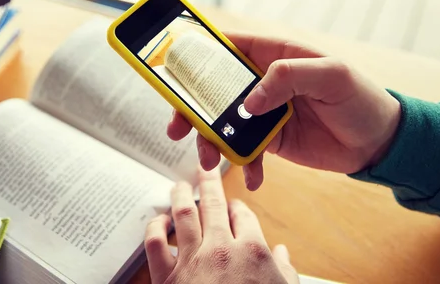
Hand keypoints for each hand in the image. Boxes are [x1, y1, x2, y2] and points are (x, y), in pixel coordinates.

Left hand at [145, 167, 298, 283]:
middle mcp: (220, 248)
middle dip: (208, 181)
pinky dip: (154, 228)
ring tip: (178, 184)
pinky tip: (158, 221)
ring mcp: (191, 260)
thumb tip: (284, 254)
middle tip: (203, 166)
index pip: (242, 214)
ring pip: (182, 214)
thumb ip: (285, 272)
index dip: (237, 206)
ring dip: (179, 194)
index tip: (233, 204)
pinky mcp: (166, 277)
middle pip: (212, 203)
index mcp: (252, 250)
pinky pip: (155, 243)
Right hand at [168, 33, 401, 189]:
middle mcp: (264, 82)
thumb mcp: (332, 76)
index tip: (173, 68)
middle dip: (192, 107)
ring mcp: (265, 112)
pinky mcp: (271, 140)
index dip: (199, 53)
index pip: (229, 47)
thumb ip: (288, 77)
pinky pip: (246, 150)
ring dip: (210, 141)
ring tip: (208, 160)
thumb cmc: (361, 98)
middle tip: (177, 126)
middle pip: (215, 89)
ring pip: (224, 123)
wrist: (379, 143)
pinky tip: (253, 178)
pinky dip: (244, 165)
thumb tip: (248, 102)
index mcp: (275, 55)